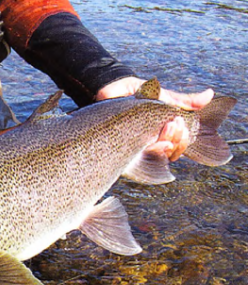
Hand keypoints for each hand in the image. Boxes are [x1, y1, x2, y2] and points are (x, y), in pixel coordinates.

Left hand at [96, 77, 213, 160]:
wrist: (114, 87)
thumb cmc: (140, 95)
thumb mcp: (165, 96)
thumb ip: (185, 100)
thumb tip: (209, 95)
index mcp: (164, 135)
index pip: (180, 147)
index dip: (183, 139)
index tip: (180, 121)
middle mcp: (153, 144)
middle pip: (171, 154)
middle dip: (176, 139)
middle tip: (173, 123)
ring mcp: (139, 147)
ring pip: (157, 156)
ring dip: (164, 143)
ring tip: (164, 126)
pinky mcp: (123, 147)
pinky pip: (137, 156)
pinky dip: (147, 147)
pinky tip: (148, 137)